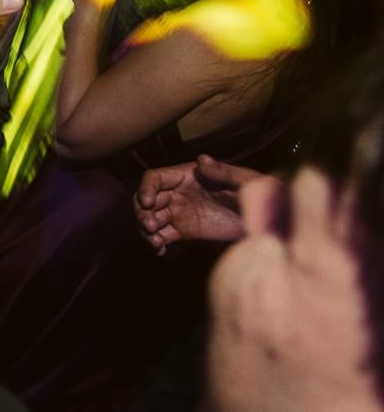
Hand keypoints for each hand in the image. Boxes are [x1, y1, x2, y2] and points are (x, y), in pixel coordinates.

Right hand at [135, 155, 264, 253]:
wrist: (269, 222)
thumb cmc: (260, 194)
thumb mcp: (245, 180)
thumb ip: (224, 171)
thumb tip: (201, 160)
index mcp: (188, 175)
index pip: (156, 178)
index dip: (147, 188)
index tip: (148, 202)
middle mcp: (178, 192)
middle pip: (147, 199)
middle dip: (143, 212)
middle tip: (150, 226)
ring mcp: (179, 212)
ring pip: (150, 217)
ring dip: (146, 229)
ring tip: (155, 242)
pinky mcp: (183, 231)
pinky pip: (161, 236)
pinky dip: (155, 243)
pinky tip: (160, 250)